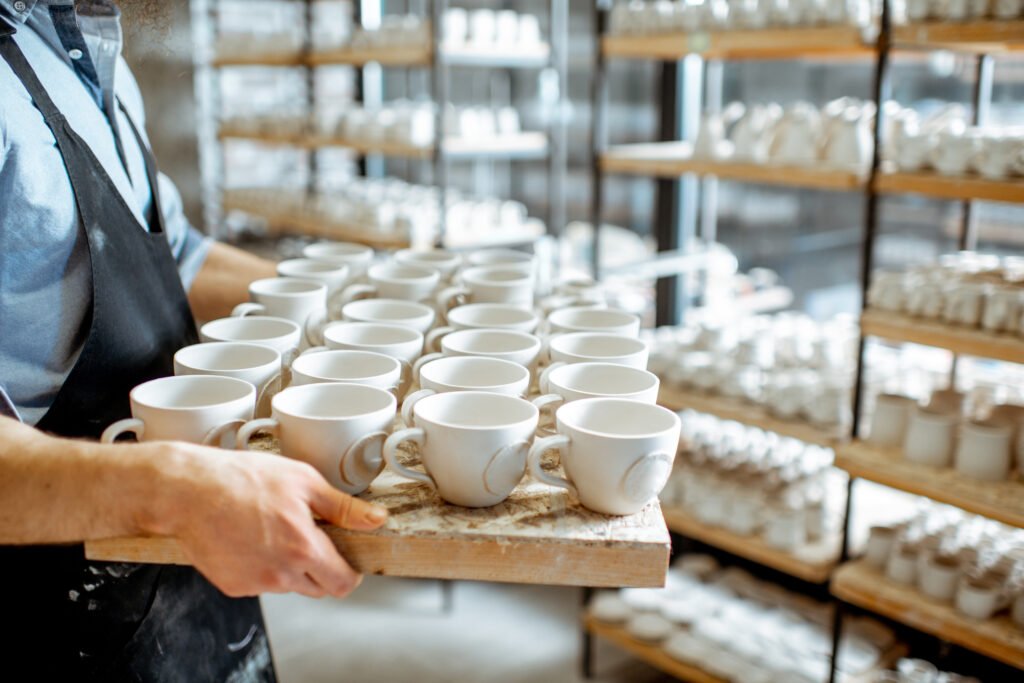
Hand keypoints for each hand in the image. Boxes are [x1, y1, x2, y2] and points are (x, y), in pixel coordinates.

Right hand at [148, 442, 387, 598]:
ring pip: (289, 586)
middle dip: (321, 568)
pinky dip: (263, 568)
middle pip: (318, 588)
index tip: (346, 559)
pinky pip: (261, 584)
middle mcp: (280, 573)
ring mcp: (254, 583)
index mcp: (303, 548)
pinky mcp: (233, 586)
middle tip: (309, 537)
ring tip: (273, 530)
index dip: (349, 572)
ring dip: (291, 567)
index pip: (343, 584)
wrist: (188, 490)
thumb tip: (376, 519)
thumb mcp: (303, 481)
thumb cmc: (242, 478)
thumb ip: (344, 508)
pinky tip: (252, 540)